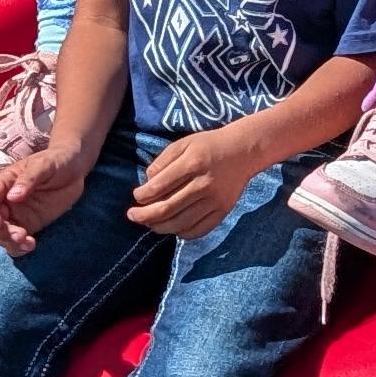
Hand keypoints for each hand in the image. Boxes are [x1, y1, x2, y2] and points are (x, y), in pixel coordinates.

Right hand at [0, 146, 89, 253]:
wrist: (75, 169)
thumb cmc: (57, 160)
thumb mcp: (45, 165)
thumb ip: (29, 179)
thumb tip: (13, 196)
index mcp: (5, 183)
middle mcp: (7, 201)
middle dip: (1, 232)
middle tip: (19, 235)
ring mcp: (17, 215)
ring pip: (3, 234)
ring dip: (9, 242)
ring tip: (27, 242)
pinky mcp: (30, 225)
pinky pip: (18, 240)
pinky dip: (20, 247)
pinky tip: (30, 246)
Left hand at [127, 124, 258, 239]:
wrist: (243, 151)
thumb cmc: (209, 145)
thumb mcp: (183, 143)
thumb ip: (162, 162)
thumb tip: (147, 183)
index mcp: (192, 163)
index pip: (159, 187)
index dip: (142, 196)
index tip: (136, 196)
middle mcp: (203, 184)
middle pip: (167, 209)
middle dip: (144, 216)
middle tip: (132, 216)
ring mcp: (215, 200)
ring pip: (181, 223)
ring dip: (160, 227)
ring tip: (150, 224)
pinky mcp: (223, 211)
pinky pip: (199, 230)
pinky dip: (182, 233)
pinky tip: (173, 227)